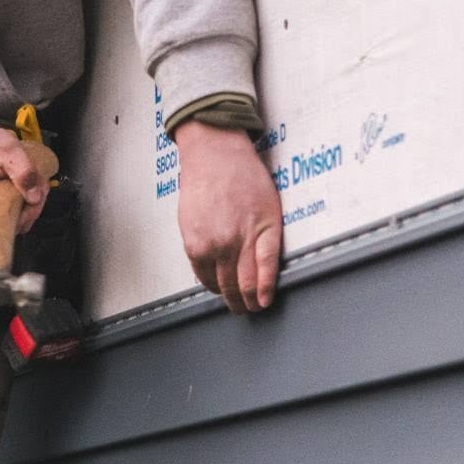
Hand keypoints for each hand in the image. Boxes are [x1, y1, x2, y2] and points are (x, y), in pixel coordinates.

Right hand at [0, 123, 48, 233]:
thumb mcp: (6, 148)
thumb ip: (23, 171)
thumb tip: (35, 196)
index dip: (18, 220)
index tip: (29, 202)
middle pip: (9, 227)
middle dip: (30, 208)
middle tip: (35, 185)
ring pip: (14, 223)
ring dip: (30, 205)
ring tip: (30, 182)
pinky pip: (12, 216)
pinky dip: (24, 203)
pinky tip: (24, 187)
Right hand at [174, 120, 282, 313]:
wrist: (213, 155)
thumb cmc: (244, 176)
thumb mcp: (271, 206)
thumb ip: (269, 240)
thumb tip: (267, 271)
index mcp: (260, 229)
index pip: (264, 274)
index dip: (263, 294)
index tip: (264, 303)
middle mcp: (236, 239)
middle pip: (241, 285)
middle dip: (247, 302)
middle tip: (250, 308)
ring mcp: (212, 243)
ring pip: (221, 285)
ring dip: (229, 297)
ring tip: (235, 302)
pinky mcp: (193, 242)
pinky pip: (202, 274)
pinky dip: (211, 284)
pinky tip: (217, 285)